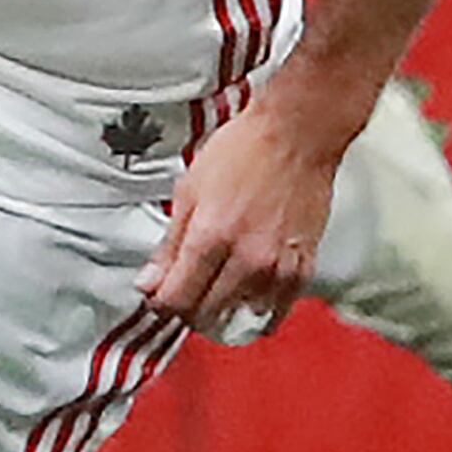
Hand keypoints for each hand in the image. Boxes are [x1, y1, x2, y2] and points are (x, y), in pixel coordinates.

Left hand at [135, 81, 353, 339]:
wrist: (298, 134)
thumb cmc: (247, 149)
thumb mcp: (191, 189)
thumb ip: (170, 243)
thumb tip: (149, 280)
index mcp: (211, 237)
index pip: (175, 300)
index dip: (160, 303)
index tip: (158, 296)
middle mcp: (245, 259)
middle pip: (205, 315)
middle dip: (187, 309)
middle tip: (184, 291)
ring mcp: (276, 267)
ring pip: (240, 318)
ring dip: (223, 310)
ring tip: (217, 287)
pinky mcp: (302, 267)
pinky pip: (276, 310)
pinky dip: (258, 308)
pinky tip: (249, 294)